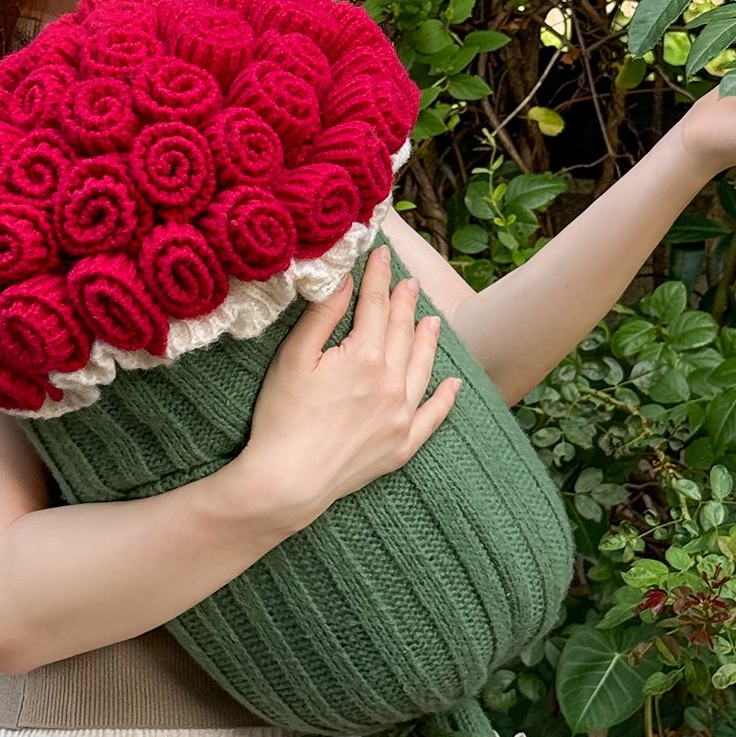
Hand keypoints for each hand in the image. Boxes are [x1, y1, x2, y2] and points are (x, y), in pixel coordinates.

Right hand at [241, 241, 461, 535]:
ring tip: (432, 320)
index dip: (378, 277)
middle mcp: (392, 383)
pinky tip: (452, 384)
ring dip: (427, 340)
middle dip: (405, 303)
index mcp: (364, 357)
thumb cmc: (282, 417)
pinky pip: (432, 417)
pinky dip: (444, 399)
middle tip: (410, 283)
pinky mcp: (402, 446)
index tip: (382, 254)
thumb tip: (344, 279)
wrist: (288, 482)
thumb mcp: (294, 359)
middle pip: (402, 332)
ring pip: (422, 368)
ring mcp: (401, 417)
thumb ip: (323, 316)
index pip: (376, 306)